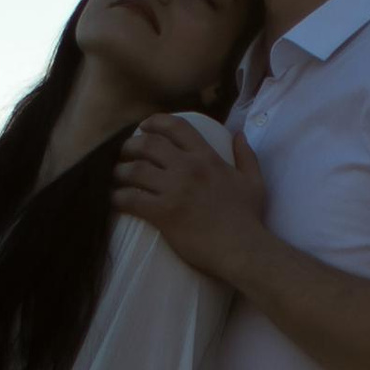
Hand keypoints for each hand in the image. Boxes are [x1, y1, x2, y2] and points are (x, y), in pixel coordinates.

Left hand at [109, 115, 268, 280]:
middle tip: (124, 153)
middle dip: (131, 145)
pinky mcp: (163, 213)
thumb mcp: (253, 180)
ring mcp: (174, 190)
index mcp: (206, 157)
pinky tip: (116, 199)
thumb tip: (238, 134)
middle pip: (148, 144)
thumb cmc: (248, 217)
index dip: (155, 122)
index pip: (176, 127)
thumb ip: (246, 155)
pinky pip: (131, 199)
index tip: (144, 126)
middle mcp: (187, 168)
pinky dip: (118, 197)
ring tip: (117, 176)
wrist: (241, 248)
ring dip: (120, 171)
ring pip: (135, 170)